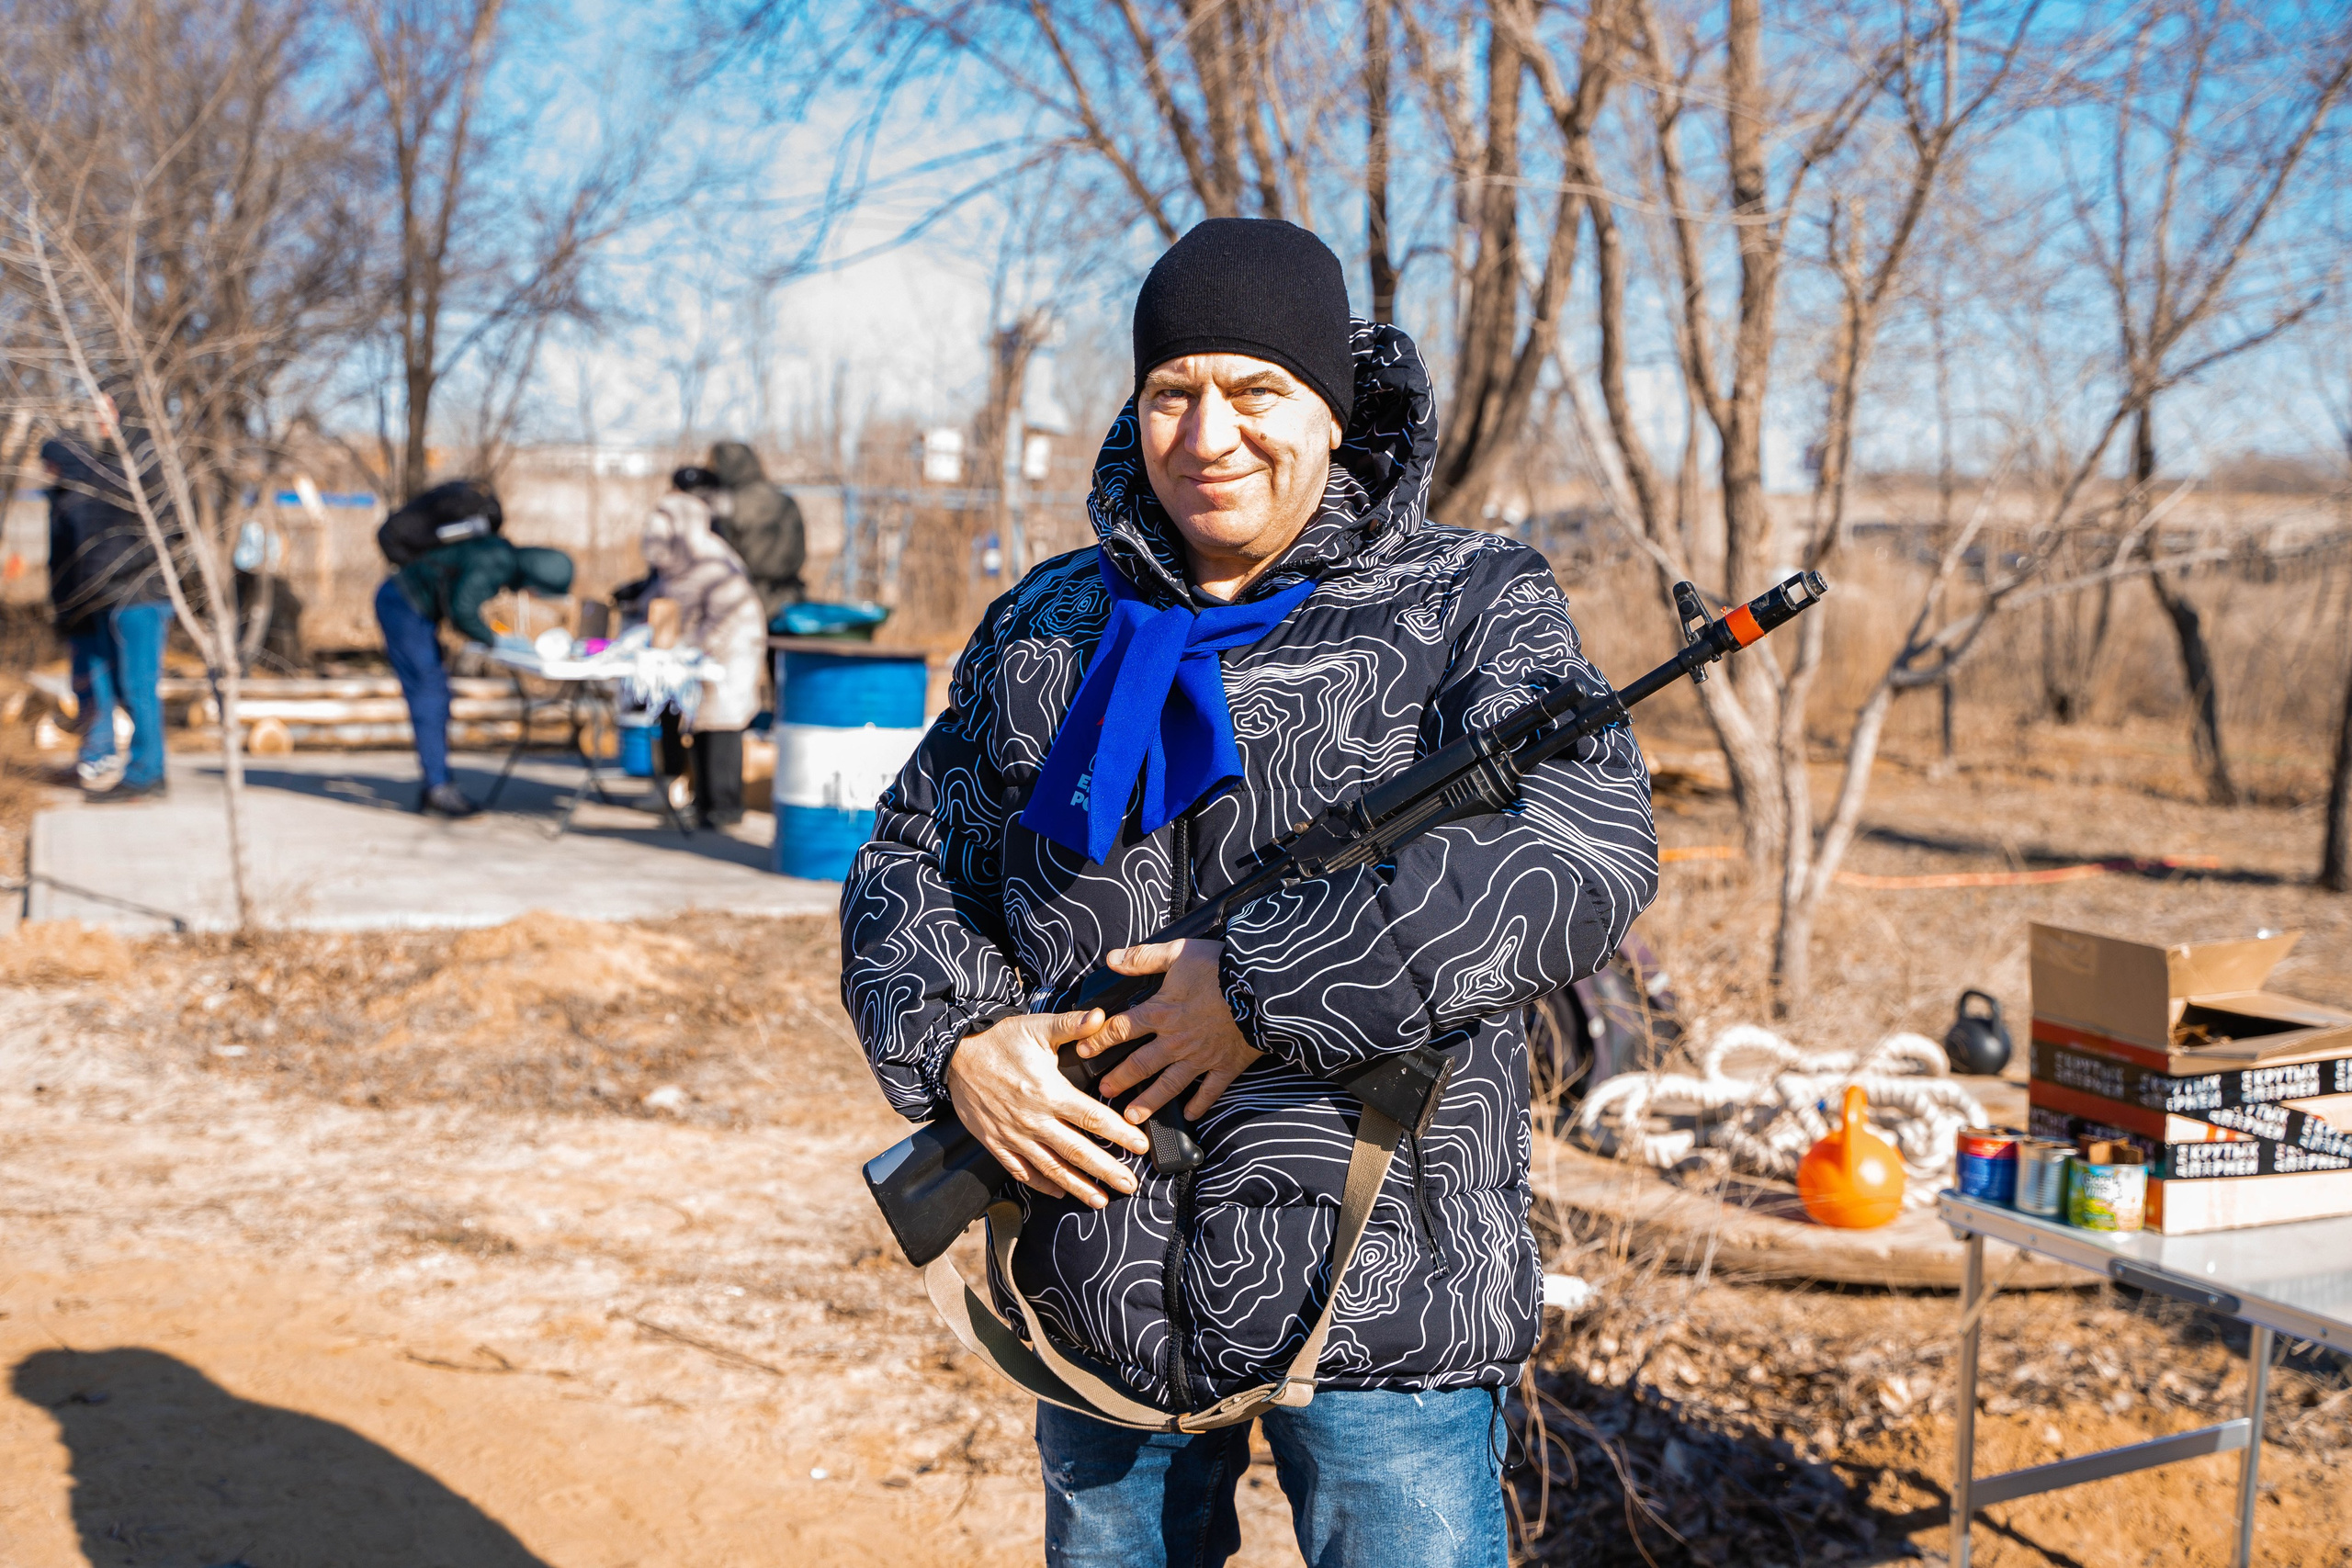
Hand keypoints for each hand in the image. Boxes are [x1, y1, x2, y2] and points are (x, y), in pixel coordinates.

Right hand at [945, 1008, 1150, 1207]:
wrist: (955, 1053)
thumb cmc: (1000, 1039)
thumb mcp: (1038, 1027)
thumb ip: (1072, 1025)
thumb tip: (1101, 1017)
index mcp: (1049, 1091)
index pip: (1093, 1117)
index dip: (1120, 1134)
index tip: (1141, 1147)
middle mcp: (1034, 1119)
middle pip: (1077, 1151)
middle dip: (1107, 1170)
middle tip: (1130, 1185)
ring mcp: (1014, 1135)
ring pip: (1052, 1168)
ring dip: (1078, 1187)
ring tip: (1101, 1201)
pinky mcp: (995, 1143)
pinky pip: (1021, 1170)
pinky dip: (1041, 1184)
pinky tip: (1058, 1193)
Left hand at [1079, 939, 1262, 1121]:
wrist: (1263, 988)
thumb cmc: (1221, 967)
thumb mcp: (1178, 952)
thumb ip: (1143, 957)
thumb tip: (1112, 959)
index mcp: (1162, 1012)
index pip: (1120, 1029)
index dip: (1099, 1041)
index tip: (1083, 1052)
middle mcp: (1176, 1040)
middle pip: (1140, 1064)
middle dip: (1120, 1079)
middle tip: (1104, 1093)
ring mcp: (1201, 1057)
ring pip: (1169, 1085)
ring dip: (1149, 1101)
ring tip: (1132, 1116)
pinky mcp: (1226, 1065)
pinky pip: (1210, 1090)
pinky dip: (1201, 1104)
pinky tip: (1191, 1116)